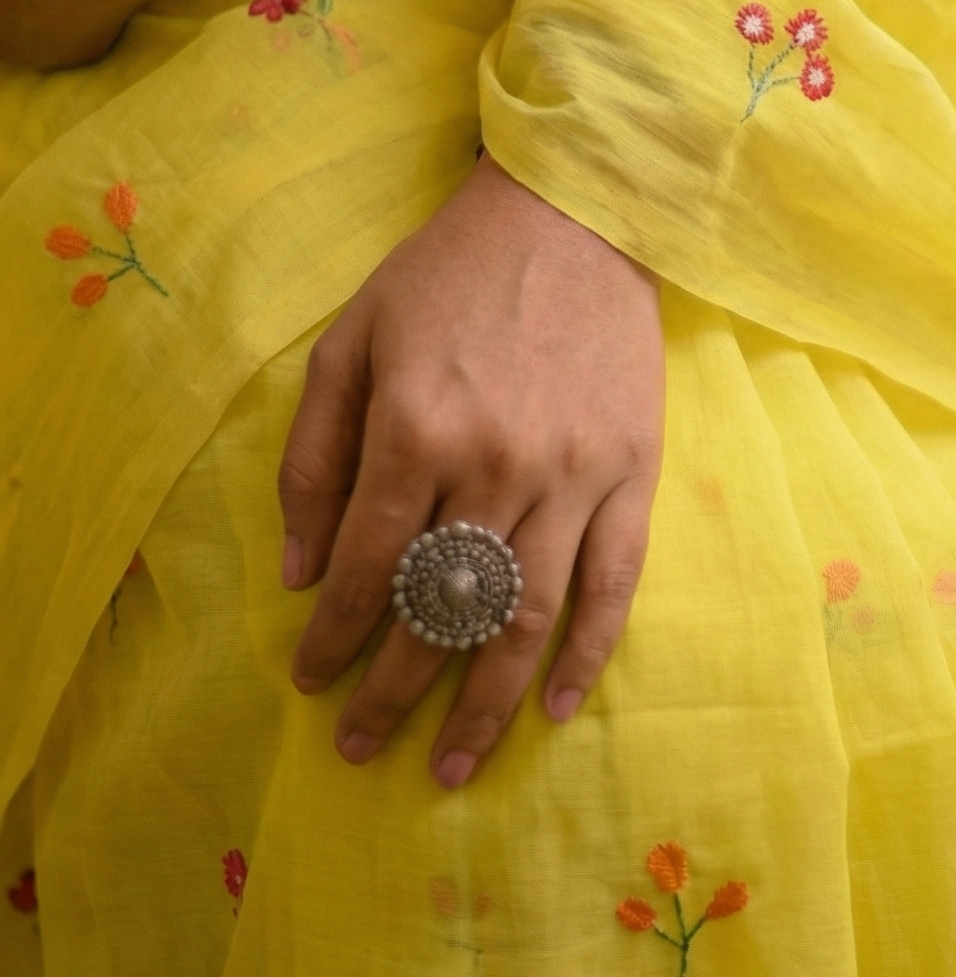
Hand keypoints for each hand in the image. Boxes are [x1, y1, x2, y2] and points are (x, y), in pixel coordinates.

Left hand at [278, 157, 663, 787]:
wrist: (576, 209)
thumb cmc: (449, 272)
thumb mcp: (352, 340)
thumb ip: (315, 456)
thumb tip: (299, 574)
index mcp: (416, 427)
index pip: (367, 568)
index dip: (333, 638)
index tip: (310, 682)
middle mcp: (495, 462)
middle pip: (440, 609)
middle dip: (394, 694)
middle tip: (360, 748)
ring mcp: (574, 473)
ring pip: (525, 616)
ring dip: (484, 703)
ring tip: (453, 766)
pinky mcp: (634, 472)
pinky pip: (615, 584)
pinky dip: (586, 655)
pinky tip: (552, 708)